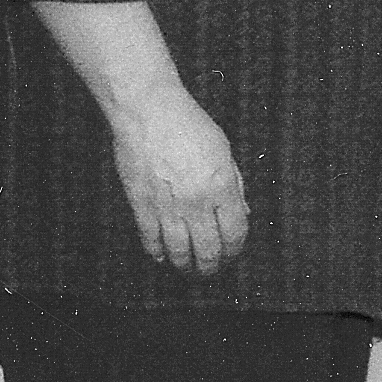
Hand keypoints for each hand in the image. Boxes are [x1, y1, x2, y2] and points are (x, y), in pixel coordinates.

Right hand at [104, 88, 249, 272]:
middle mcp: (196, 202)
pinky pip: (151, 242)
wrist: (148, 112)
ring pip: (180, 253)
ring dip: (186, 266)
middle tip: (211, 270)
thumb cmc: (188, 124)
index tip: (232, 254)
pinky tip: (164, 256)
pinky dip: (158, 254)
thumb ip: (234, 183)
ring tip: (189, 269)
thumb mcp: (223, 149)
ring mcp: (167, 207)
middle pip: (208, 251)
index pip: (235, 233)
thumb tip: (239, 213)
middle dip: (212, 267)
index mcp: (221, 186)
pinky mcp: (141, 207)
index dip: (235, 250)